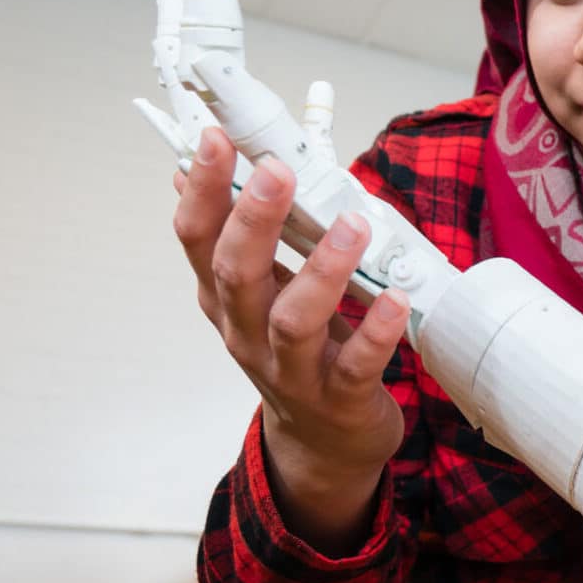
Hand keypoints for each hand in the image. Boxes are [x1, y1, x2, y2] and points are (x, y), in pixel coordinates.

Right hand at [173, 125, 407, 548]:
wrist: (323, 443)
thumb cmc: (297, 352)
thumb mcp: (260, 293)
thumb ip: (234, 236)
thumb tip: (186, 172)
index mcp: (225, 300)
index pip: (197, 239)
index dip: (201, 189)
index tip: (215, 138)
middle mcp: (247, 333)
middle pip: (236, 275)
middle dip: (253, 220)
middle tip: (277, 170)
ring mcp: (290, 370)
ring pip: (292, 320)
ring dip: (322, 271)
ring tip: (353, 226)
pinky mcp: (339, 398)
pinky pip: (354, 365)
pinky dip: (374, 332)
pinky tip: (395, 299)